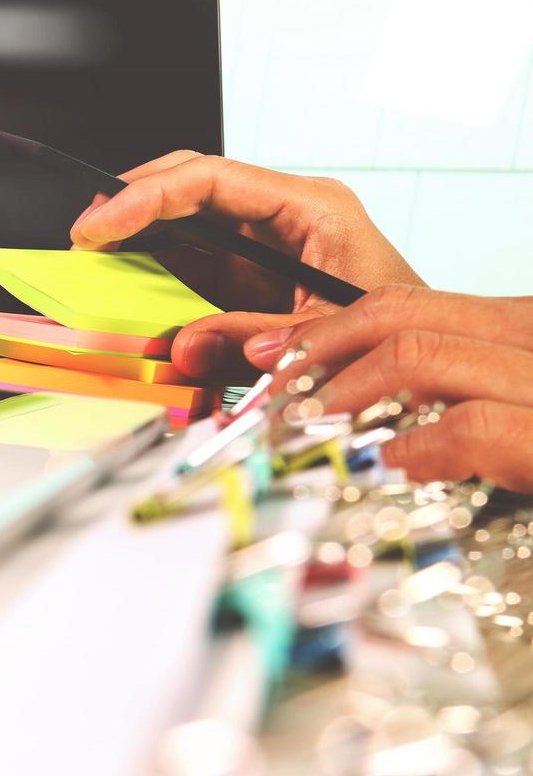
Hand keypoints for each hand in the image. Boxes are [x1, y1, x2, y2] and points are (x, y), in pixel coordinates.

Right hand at [69, 152, 422, 377]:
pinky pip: (192, 264)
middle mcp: (284, 216)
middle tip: (84, 236)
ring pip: (185, 223)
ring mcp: (264, 244)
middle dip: (130, 205)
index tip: (99, 226)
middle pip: (189, 186)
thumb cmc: (395, 342)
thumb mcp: (322, 340)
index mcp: (310, 209)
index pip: (209, 179)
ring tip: (94, 263)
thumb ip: (252, 340)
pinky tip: (128, 293)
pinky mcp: (252, 275)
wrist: (421, 365)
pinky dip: (156, 277)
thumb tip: (182, 343)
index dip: (144, 197)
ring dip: (138, 241)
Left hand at [246, 285, 532, 490]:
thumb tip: (334, 409)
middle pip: (401, 316)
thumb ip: (431, 403)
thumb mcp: (501, 420)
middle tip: (267, 401)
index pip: (406, 305)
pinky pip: (471, 427)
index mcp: (523, 335)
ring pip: (421, 356)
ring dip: (339, 395)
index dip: (323, 330)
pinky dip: (410, 447)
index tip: (269, 361)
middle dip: (315, 353)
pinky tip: (381, 469)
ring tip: (304, 435)